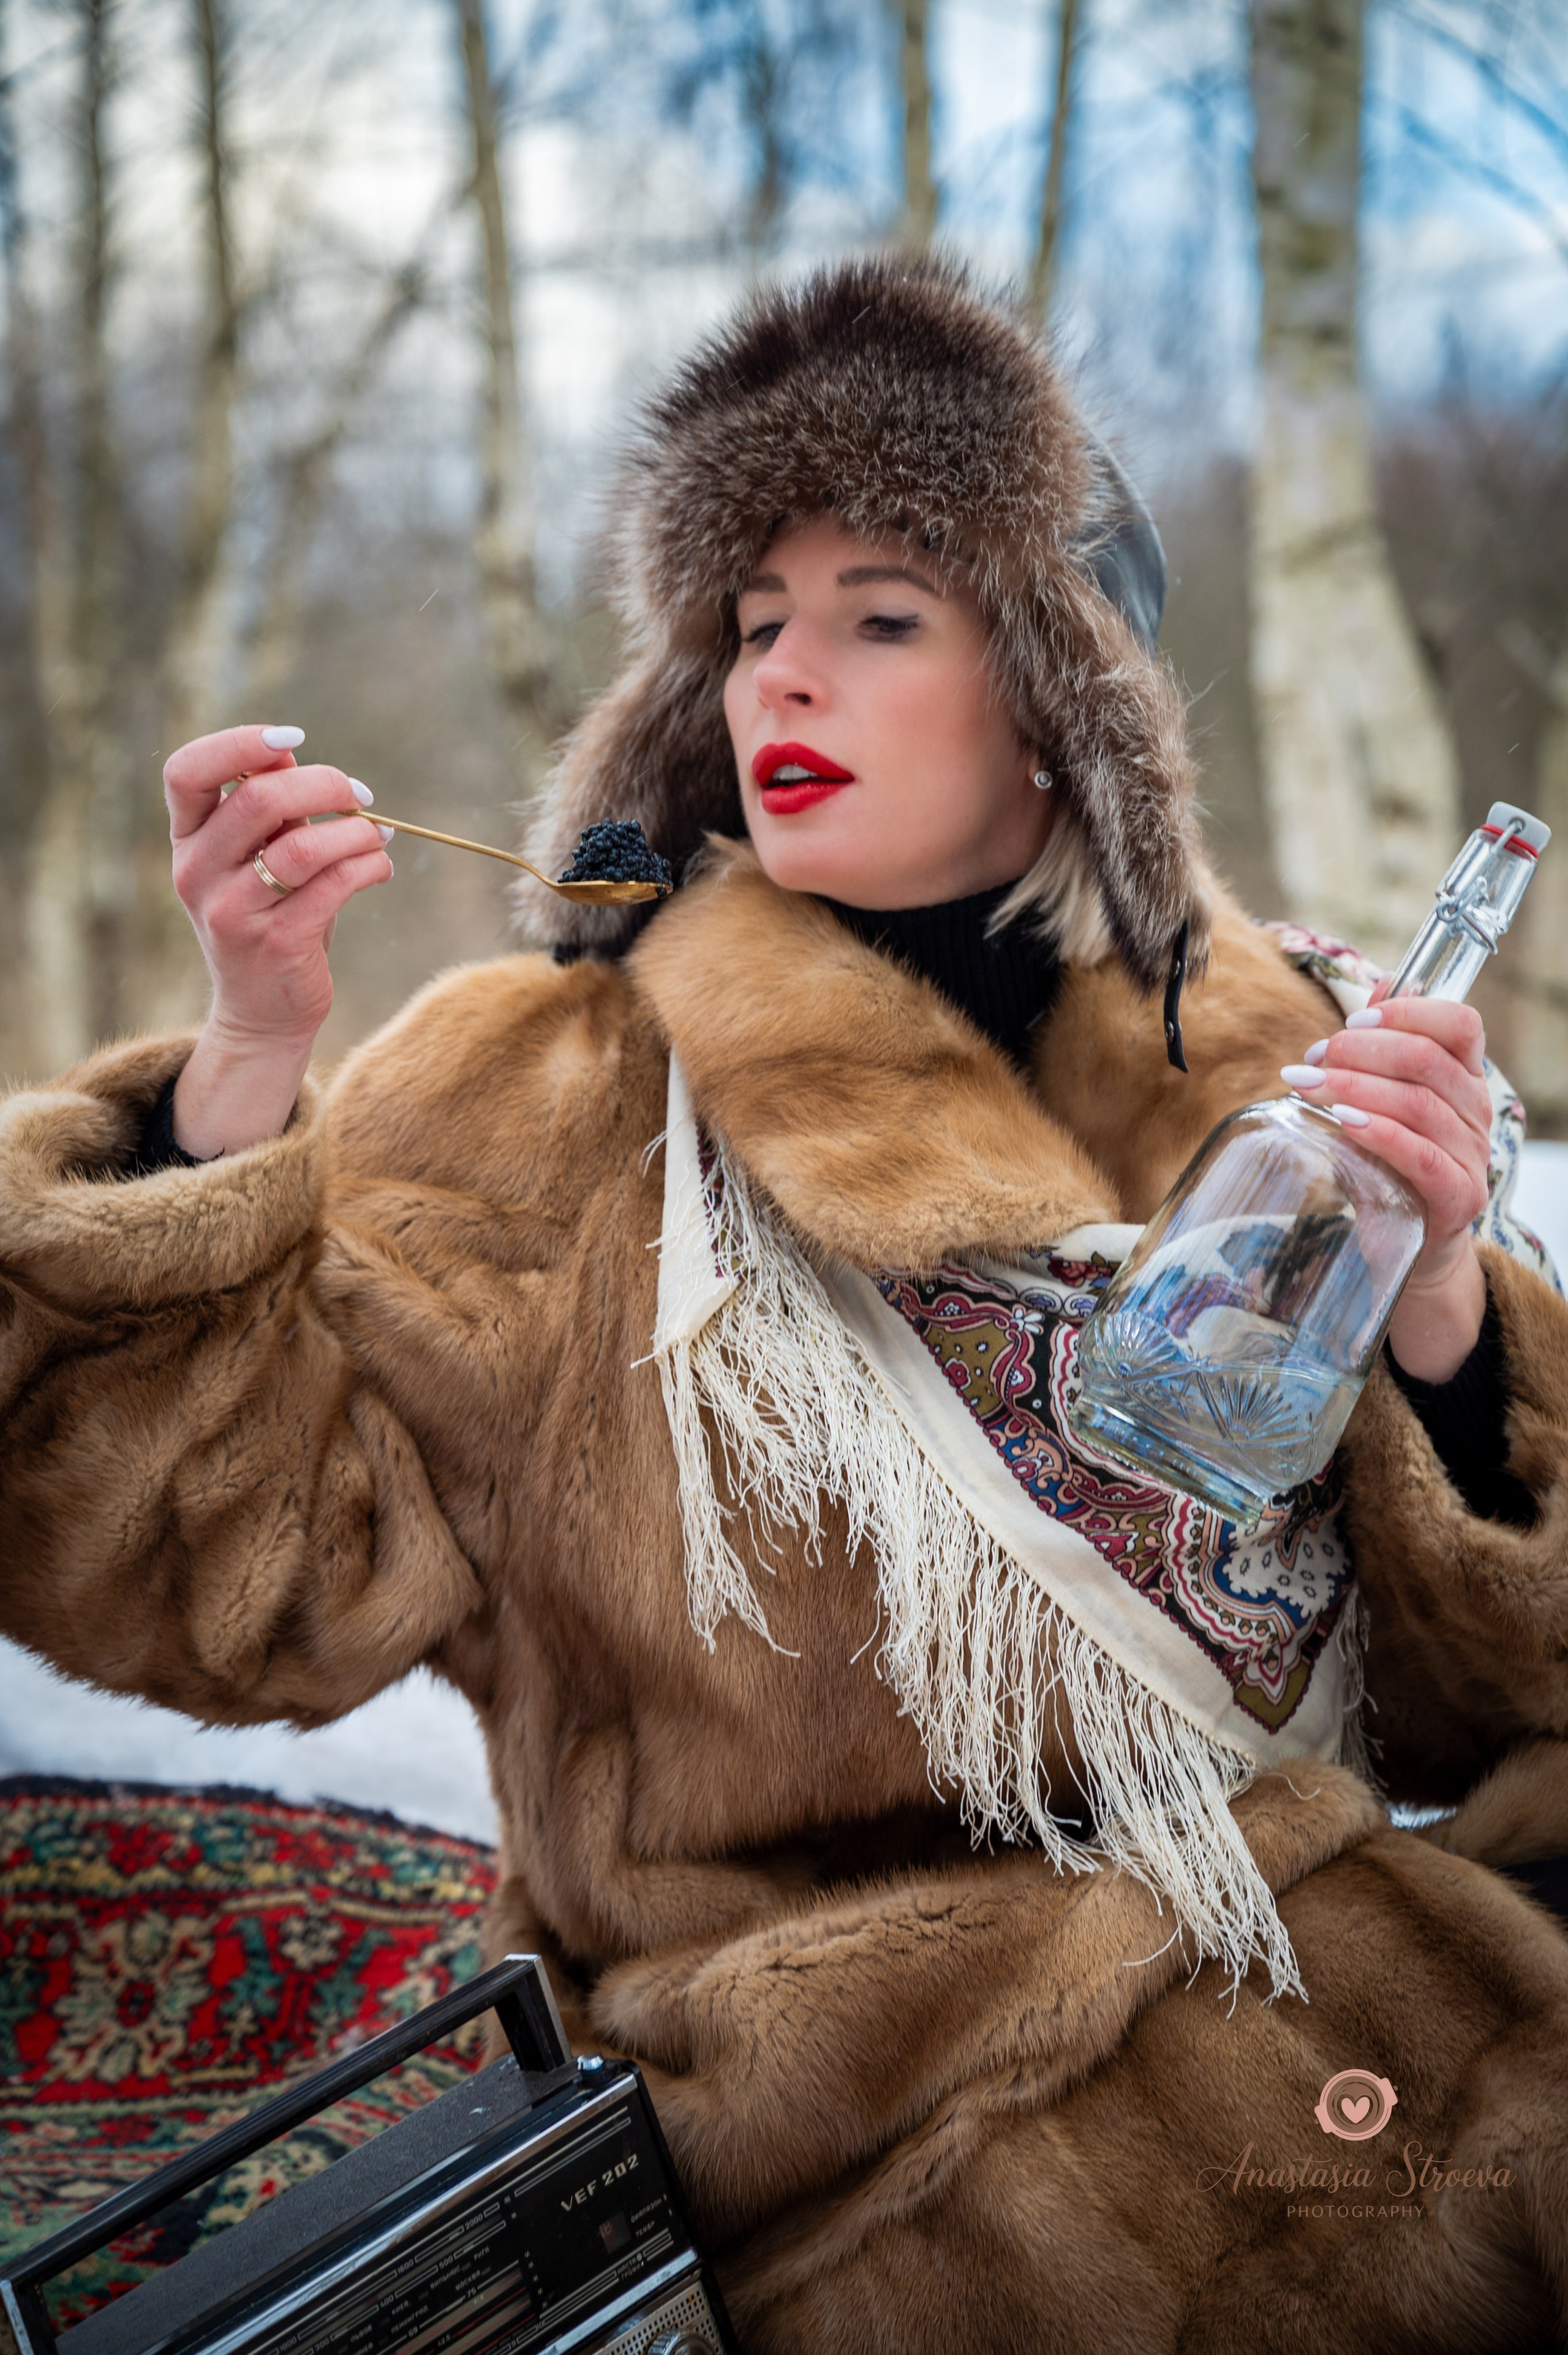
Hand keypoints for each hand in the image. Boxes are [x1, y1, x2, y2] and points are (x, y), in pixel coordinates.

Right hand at [163, 723, 392, 1154]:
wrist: (262, 1014)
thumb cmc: (269, 918)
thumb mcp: (257, 858)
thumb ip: (268, 809)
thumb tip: (287, 752)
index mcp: (187, 842)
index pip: (184, 772)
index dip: (237, 743)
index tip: (291, 741)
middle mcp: (198, 874)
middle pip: (257, 798)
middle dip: (323, 783)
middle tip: (359, 795)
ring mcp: (232, 912)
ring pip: (302, 844)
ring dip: (355, 831)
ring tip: (377, 837)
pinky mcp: (278, 943)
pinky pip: (334, 885)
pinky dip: (370, 865)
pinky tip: (381, 866)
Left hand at [1280, 989, 1491, 1382]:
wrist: (1411, 1244)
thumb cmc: (1389, 1165)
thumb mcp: (1381, 1101)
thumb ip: (1382, 1048)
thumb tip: (1376, 986)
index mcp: (1464, 1079)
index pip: (1459, 1025)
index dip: (1407, 1011)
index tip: (1351, 1020)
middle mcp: (1476, 1112)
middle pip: (1429, 1060)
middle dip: (1361, 1051)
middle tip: (1310, 1060)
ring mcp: (1472, 1157)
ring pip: (1420, 1105)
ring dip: (1355, 1087)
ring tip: (1306, 1086)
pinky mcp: (1457, 1197)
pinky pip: (1421, 1156)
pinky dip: (1379, 1133)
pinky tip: (1342, 1121)